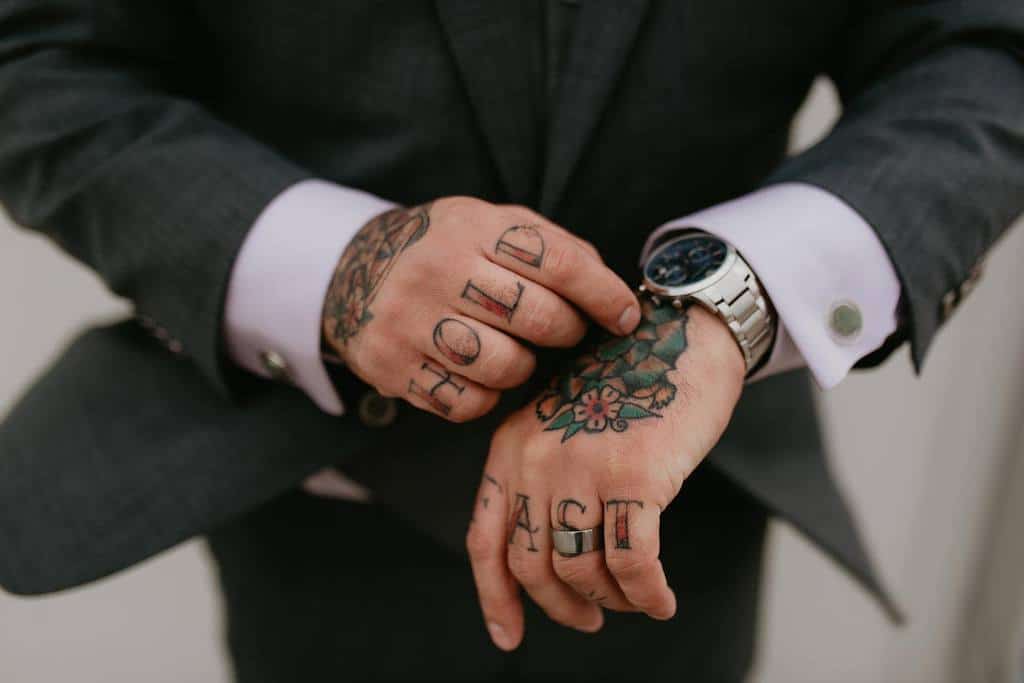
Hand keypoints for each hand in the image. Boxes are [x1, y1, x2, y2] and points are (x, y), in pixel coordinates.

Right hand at [322, 198, 639, 421]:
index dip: (603, 293)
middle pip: (537, 317)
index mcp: (471, 228)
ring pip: (504, 366)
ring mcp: (408, 320)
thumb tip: (612, 292)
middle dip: (566, 331)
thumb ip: (550, 247)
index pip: (556, 261)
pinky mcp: (391, 366)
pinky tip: (475, 372)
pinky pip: (466, 402)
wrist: (351, 272)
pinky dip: (483, 396)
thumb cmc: (445, 251)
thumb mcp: (490, 225)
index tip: (626, 316)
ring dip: (523, 366)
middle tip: (562, 329)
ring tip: (512, 349)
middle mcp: (436, 270)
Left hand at [465, 300, 744, 649]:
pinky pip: (634, 564)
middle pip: (534, 568)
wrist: (679, 337)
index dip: (494, 598)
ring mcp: (582, 468)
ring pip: (583, 571)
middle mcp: (536, 461)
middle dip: (564, 607)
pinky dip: (648, 594)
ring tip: (636, 599)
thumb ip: (542, 483)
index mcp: (510, 449)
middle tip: (591, 617)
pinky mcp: (634, 476)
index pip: (485, 542)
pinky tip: (662, 600)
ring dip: (613, 599)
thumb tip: (550, 567)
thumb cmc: (627, 385)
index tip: (507, 636)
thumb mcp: (560, 427)